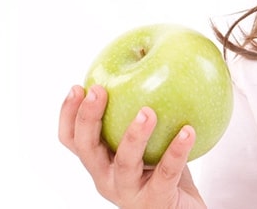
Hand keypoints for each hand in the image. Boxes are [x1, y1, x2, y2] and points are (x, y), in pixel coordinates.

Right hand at [58, 85, 206, 208]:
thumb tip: (156, 61)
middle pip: (87, 149)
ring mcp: (129, 192)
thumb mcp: (151, 141)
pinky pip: (166, 173)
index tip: (78, 86)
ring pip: (124, 163)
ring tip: (148, 111)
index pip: (72, 140)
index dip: (68, 114)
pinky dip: (176, 151)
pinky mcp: (155, 201)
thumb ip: (145, 111)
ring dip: (134, 135)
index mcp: (101, 161)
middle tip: (99, 91)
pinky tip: (188, 130)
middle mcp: (107, 178)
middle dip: (88, 119)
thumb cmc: (166, 171)